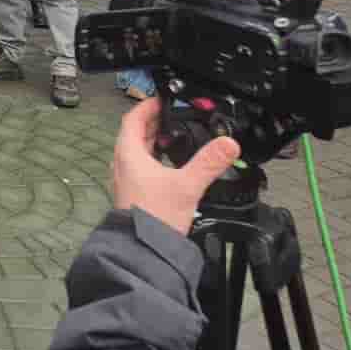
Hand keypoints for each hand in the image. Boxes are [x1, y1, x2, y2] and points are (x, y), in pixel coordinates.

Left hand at [111, 98, 241, 235]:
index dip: (147, 106)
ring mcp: (126, 178)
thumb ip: (208, 163)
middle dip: (154, 123)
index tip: (161, 99)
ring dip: (154, 141)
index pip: (133, 119)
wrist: (143, 249)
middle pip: (136, 133)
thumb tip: (227, 144)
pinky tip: (171, 166)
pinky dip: (155, 158)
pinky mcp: (133, 192)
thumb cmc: (155, 217)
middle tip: (173, 116)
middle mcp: (123, 163)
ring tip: (175, 138)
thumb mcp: (187, 185)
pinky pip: (141, 166)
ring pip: (138, 151)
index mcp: (129, 154)